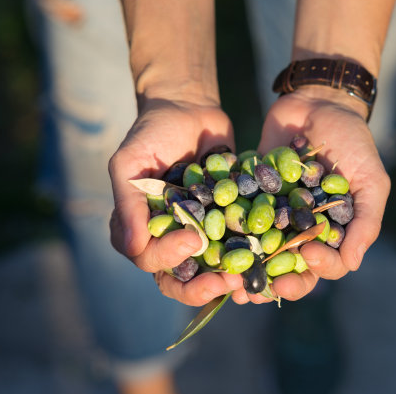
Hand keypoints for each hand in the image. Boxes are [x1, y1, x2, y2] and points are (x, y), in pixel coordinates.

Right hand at [109, 96, 242, 305]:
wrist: (189, 108)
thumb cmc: (152, 133)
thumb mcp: (130, 164)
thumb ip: (129, 205)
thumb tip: (132, 249)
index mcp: (139, 229)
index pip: (149, 259)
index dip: (169, 259)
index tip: (193, 239)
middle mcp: (167, 237)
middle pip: (179, 279)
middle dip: (201, 287)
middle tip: (226, 283)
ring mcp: (198, 231)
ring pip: (209, 270)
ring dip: (227, 279)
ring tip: (248, 281)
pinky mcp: (226, 220)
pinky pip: (236, 245)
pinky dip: (250, 256)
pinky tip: (267, 259)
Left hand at [231, 86, 390, 303]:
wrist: (317, 102)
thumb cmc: (353, 142)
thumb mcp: (370, 179)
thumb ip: (366, 221)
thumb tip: (351, 265)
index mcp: (332, 232)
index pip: (326, 266)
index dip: (318, 270)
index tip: (311, 255)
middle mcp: (300, 229)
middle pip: (288, 267)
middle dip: (274, 282)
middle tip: (258, 290)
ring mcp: (273, 214)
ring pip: (258, 251)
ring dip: (244, 268)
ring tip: (229, 281)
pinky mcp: (249, 195)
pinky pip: (235, 219)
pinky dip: (224, 234)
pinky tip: (212, 244)